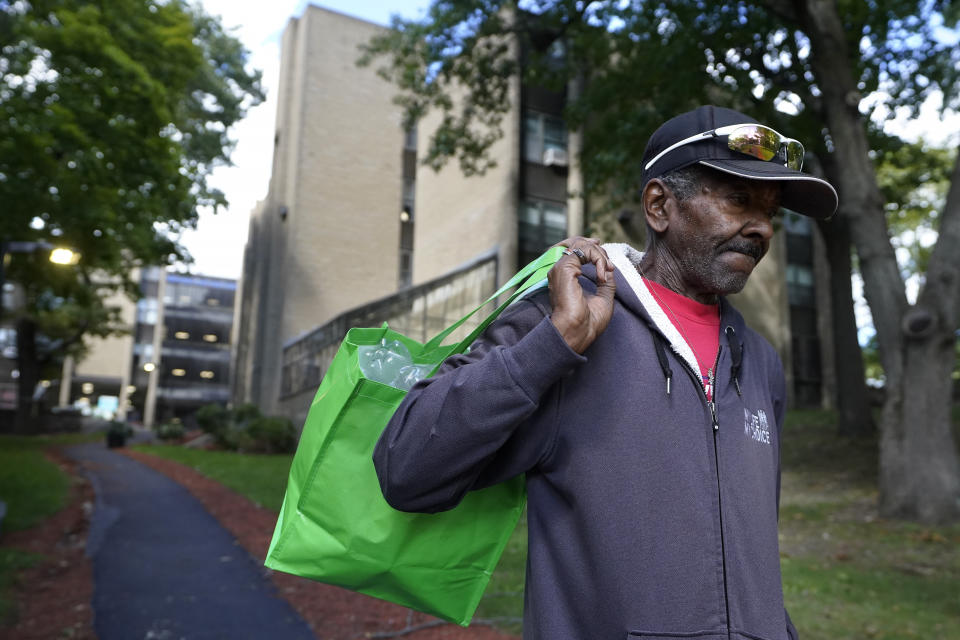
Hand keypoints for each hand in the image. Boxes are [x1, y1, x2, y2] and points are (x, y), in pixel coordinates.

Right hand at [548, 237, 615, 353]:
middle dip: (597, 249)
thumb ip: (605, 281)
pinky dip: (598, 259)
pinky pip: (584, 250)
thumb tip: (609, 268)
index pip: (574, 251)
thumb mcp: (603, 297)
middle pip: (576, 243)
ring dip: (600, 255)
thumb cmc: (587, 323)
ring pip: (581, 244)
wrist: (578, 332)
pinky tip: (602, 274)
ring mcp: (560, 268)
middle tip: (608, 264)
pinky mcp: (565, 268)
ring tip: (607, 270)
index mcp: (565, 278)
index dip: (591, 248)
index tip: (607, 261)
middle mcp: (560, 271)